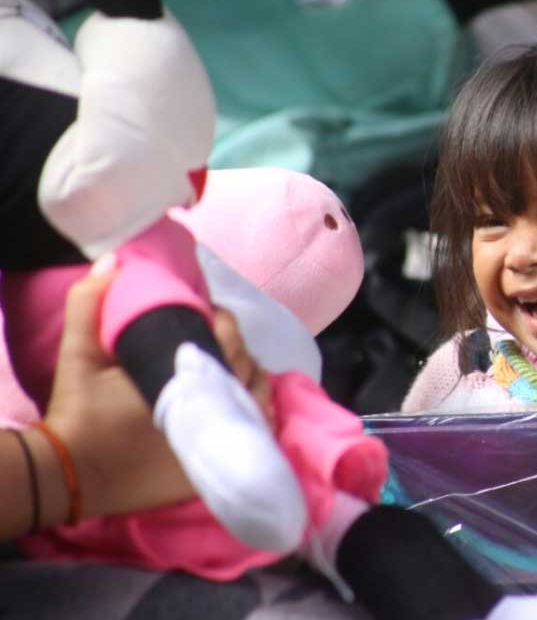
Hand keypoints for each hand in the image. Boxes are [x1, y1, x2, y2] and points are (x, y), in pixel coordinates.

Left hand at [42, 258, 271, 519]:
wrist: (82, 470)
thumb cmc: (83, 409)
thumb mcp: (80, 352)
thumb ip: (89, 304)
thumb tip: (114, 258)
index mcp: (175, 352)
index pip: (219, 325)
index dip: (222, 322)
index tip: (209, 327)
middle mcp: (201, 377)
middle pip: (244, 352)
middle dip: (238, 353)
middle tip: (212, 369)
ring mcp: (215, 409)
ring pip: (258, 382)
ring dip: (253, 382)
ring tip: (228, 394)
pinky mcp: (223, 440)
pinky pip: (261, 420)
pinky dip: (264, 411)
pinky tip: (251, 412)